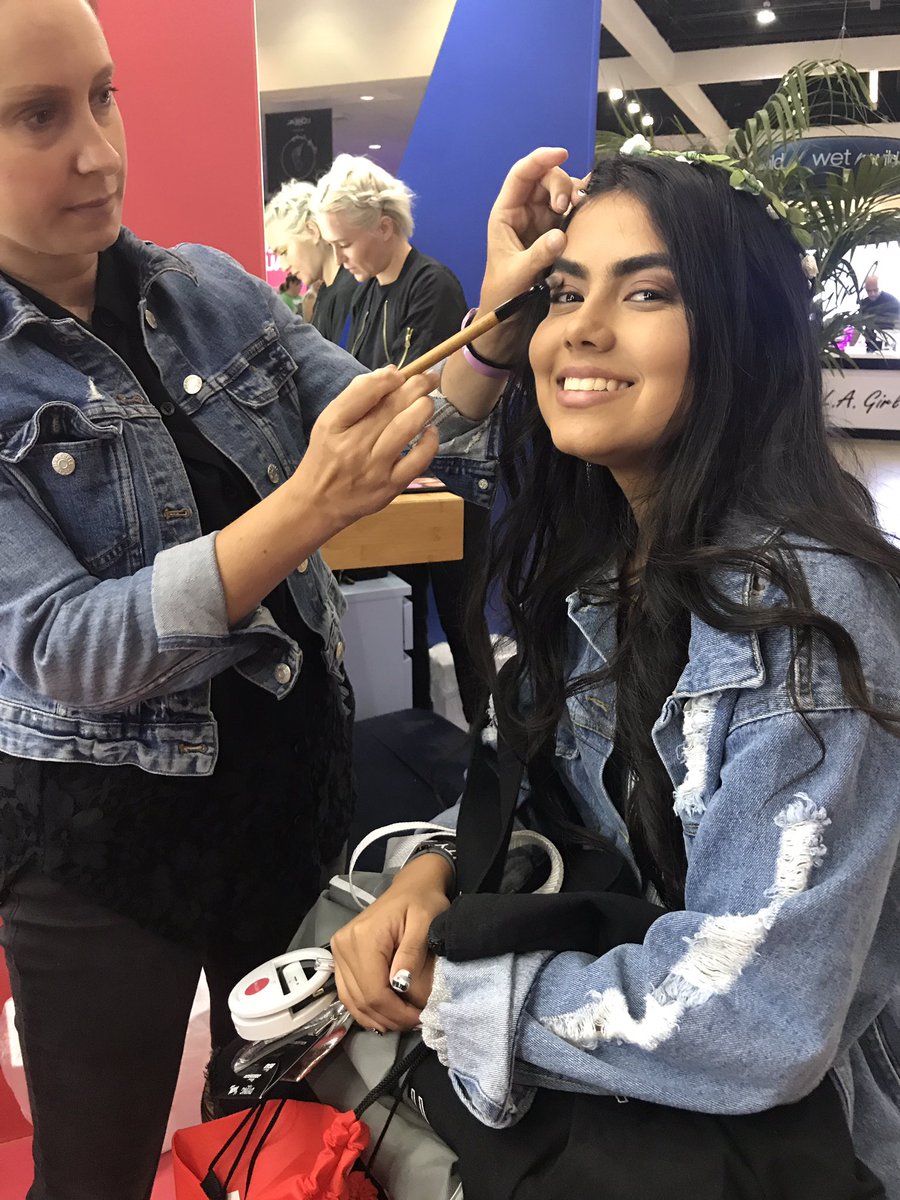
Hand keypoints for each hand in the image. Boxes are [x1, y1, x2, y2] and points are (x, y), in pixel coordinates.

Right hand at [292, 366, 439, 539]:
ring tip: (428, 401)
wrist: (318, 503)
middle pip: (390, 407)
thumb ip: (357, 397)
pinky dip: (429, 442)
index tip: (399, 374)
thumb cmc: (326, 456)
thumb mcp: (329, 422)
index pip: (364, 392)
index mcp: (334, 425)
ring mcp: (374, 467)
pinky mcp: (390, 486)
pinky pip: (418, 460)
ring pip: (405, 429)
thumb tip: (393, 373)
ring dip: (423, 409)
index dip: (387, 378)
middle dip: (416, 386)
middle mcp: (353, 445)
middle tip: (428, 377)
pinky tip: (431, 431)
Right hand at [330, 855, 451, 1031]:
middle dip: (389, 1018)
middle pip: (362, 999)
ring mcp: (339, 952)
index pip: (375, 990)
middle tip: (414, 1023)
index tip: (419, 1019)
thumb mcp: (426, 922)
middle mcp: (344, 945)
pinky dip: (365, 1009)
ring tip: (402, 1021)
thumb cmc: (422, 901)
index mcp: (364, 937)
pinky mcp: (340, 958)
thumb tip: (399, 985)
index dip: (396, 1012)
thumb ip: (412, 953)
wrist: (411, 887)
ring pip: (352, 1001)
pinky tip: (384, 1015)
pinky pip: (348, 993)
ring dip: (377, 1018)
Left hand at [479, 147, 588, 313]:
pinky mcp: (555, 231)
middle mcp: (524, 211)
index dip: (540, 159)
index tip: (562, 153)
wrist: (508, 314)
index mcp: (505, 213)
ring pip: (560, 191)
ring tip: (579, 210)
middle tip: (568, 206)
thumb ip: (538, 255)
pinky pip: (570, 210)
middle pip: (545, 178)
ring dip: (573, 194)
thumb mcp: (517, 275)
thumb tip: (560, 236)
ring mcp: (540, 219)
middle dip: (560, 183)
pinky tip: (586, 212)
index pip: (521, 174)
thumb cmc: (503, 293)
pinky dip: (580, 207)